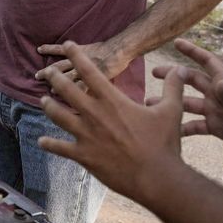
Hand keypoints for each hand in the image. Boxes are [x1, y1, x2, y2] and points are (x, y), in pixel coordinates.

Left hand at [37, 41, 186, 204]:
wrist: (157, 177)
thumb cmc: (164, 144)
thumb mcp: (172, 111)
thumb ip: (174, 87)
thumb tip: (181, 69)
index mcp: (113, 101)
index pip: (90, 72)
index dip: (77, 56)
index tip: (68, 45)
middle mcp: (95, 115)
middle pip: (66, 90)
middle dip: (55, 79)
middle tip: (48, 74)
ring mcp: (86, 136)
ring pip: (58, 116)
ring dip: (49, 107)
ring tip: (44, 101)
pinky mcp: (84, 156)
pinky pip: (61, 148)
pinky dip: (50, 144)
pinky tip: (42, 141)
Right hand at [149, 38, 222, 156]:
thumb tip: (218, 84)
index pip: (206, 62)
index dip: (192, 51)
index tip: (176, 42)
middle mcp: (216, 94)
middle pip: (190, 80)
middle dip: (173, 76)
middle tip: (154, 73)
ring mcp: (215, 111)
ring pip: (186, 104)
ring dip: (170, 103)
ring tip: (151, 104)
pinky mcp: (215, 128)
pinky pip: (194, 126)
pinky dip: (181, 127)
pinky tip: (168, 130)